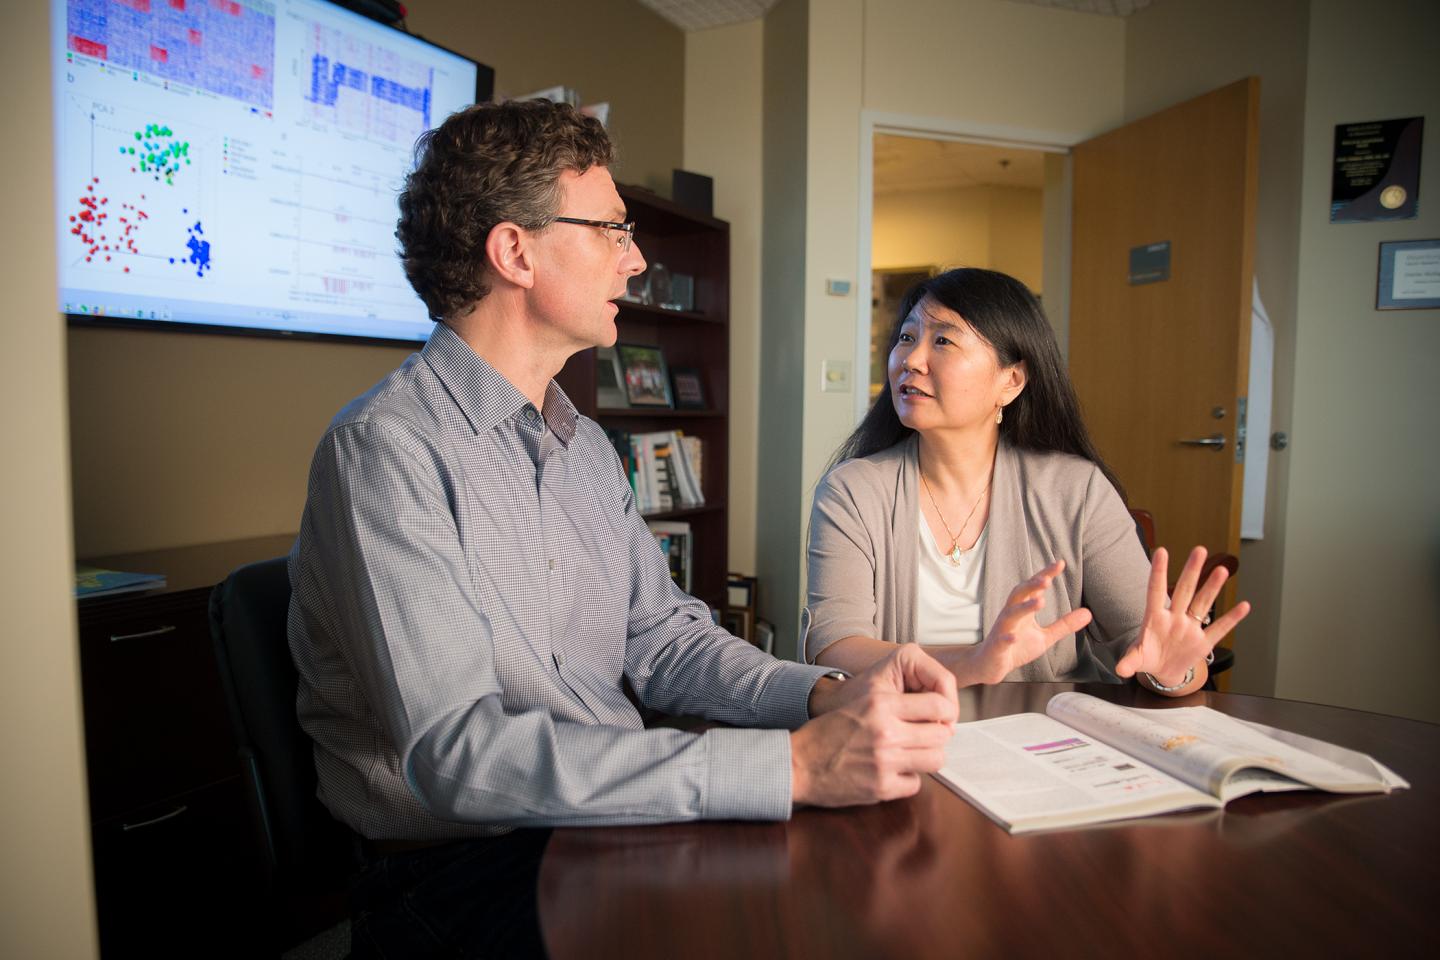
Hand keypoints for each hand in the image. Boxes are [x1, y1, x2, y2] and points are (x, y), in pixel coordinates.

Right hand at [791, 645, 957, 807]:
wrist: (799, 764)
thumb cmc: (826, 734)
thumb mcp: (859, 705)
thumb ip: (893, 707)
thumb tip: (929, 714)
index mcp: (881, 704)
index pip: (937, 705)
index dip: (943, 713)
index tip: (939, 719)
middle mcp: (887, 731)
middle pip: (940, 735)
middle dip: (936, 738)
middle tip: (925, 740)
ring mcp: (886, 761)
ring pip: (935, 760)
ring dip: (927, 759)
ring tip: (911, 756)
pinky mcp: (882, 787)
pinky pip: (915, 784)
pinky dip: (907, 780)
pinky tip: (893, 774)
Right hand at [952, 560, 1093, 684]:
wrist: (990, 665)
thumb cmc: (1017, 647)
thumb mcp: (1045, 636)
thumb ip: (1064, 624)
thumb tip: (1089, 613)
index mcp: (1022, 609)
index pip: (1034, 588)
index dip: (1045, 575)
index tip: (1060, 563)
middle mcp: (1011, 615)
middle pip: (1019, 594)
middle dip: (1031, 586)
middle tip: (1046, 579)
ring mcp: (1002, 630)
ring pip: (1010, 614)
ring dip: (1024, 607)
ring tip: (1040, 602)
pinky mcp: (997, 647)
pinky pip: (1001, 640)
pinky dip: (1007, 638)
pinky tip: (1014, 637)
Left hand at [1114, 546, 1250, 688]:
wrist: (1164, 671)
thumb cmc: (1148, 658)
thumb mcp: (1136, 659)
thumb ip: (1128, 662)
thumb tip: (1119, 669)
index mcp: (1154, 618)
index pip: (1155, 590)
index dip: (1159, 572)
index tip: (1161, 551)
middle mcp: (1174, 618)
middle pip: (1184, 591)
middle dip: (1191, 571)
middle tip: (1199, 550)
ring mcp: (1190, 628)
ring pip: (1202, 604)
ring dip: (1212, 588)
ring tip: (1221, 570)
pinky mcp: (1203, 642)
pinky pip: (1219, 628)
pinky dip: (1232, 619)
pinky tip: (1244, 606)